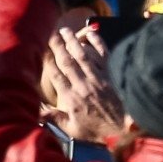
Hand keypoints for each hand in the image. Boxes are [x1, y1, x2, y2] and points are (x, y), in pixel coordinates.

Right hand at [45, 27, 124, 143]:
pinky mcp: (112, 74)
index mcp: (71, 98)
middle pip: (66, 60)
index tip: (40, 47)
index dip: (46, 59)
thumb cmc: (100, 132)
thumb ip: (53, 118)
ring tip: (65, 30)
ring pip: (82, 55)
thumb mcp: (73, 130)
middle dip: (56, 45)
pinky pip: (103, 54)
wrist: (128, 130)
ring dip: (72, 41)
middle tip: (49, 32)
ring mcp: (97, 78)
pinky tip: (91, 33)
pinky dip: (97, 42)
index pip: (55, 74)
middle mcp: (82, 84)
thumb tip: (34, 110)